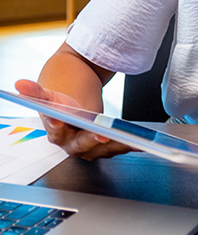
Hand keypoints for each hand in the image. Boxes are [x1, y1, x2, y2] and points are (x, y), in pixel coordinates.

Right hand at [15, 79, 130, 160]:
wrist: (72, 105)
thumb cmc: (61, 101)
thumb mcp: (50, 94)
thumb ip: (36, 91)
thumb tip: (20, 84)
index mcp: (56, 133)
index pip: (57, 132)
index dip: (61, 128)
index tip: (64, 122)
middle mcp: (71, 144)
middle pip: (83, 145)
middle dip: (93, 141)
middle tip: (104, 135)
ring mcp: (88, 148)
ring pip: (102, 150)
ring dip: (117, 146)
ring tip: (132, 141)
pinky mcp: (103, 147)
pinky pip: (115, 148)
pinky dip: (128, 145)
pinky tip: (141, 142)